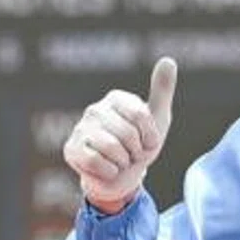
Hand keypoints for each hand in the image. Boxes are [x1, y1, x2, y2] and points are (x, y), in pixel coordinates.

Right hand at [62, 57, 177, 212]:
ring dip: (123, 163)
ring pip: (112, 148)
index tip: (148, 142)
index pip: (141, 115)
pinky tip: (106, 169)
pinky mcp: (71, 149)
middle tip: (132, 154)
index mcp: (116, 99)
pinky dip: (109, 172)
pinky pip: (96, 162)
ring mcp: (81, 129)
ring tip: (120, 161)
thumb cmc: (140, 146)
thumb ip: (162, 91)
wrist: (123, 178)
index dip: (150, 136)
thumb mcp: (157, 120)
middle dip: (136, 152)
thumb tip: (168, 60)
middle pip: (128, 135)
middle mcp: (95, 109)